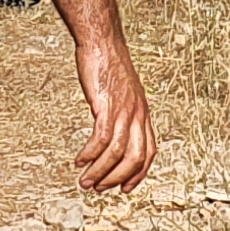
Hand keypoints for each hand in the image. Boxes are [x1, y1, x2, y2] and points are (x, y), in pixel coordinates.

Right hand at [71, 31, 154, 190]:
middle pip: (135, 158)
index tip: (125, 188)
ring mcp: (124, 111)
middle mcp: (137, 114)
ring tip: (86, 181)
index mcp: (143, 113)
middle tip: (101, 188)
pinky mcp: (107, 106)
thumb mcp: (123, 92)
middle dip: (118, 178)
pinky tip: (80, 159)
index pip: (149, 152)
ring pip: (117, 153)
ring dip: (101, 171)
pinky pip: (102, 138)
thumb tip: (111, 128)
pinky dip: (91, 153)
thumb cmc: (109, 63)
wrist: (102, 42)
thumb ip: (121, 112)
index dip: (138, 174)